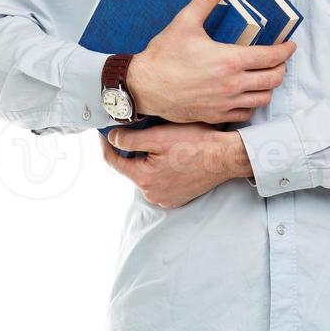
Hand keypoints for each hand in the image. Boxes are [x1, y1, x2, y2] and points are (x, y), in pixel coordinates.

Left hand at [99, 124, 249, 207]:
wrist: (225, 157)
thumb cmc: (195, 144)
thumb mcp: (159, 136)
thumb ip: (130, 139)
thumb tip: (112, 138)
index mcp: (144, 179)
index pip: (114, 161)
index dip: (107, 144)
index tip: (104, 132)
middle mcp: (152, 194)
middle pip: (131, 168)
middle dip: (132, 151)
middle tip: (139, 132)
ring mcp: (166, 198)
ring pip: (146, 175)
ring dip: (147, 161)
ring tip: (160, 143)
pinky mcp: (178, 198)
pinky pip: (160, 182)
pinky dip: (160, 170)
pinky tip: (172, 157)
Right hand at [126, 0, 296, 124]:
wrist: (142, 87)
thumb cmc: (163, 55)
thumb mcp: (186, 21)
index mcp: (230, 60)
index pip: (271, 57)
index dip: (286, 50)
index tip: (290, 45)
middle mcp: (232, 84)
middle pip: (273, 79)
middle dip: (282, 67)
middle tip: (279, 60)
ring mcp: (225, 103)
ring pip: (263, 99)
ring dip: (269, 87)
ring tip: (265, 76)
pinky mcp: (215, 116)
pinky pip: (245, 114)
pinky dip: (251, 104)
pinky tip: (246, 94)